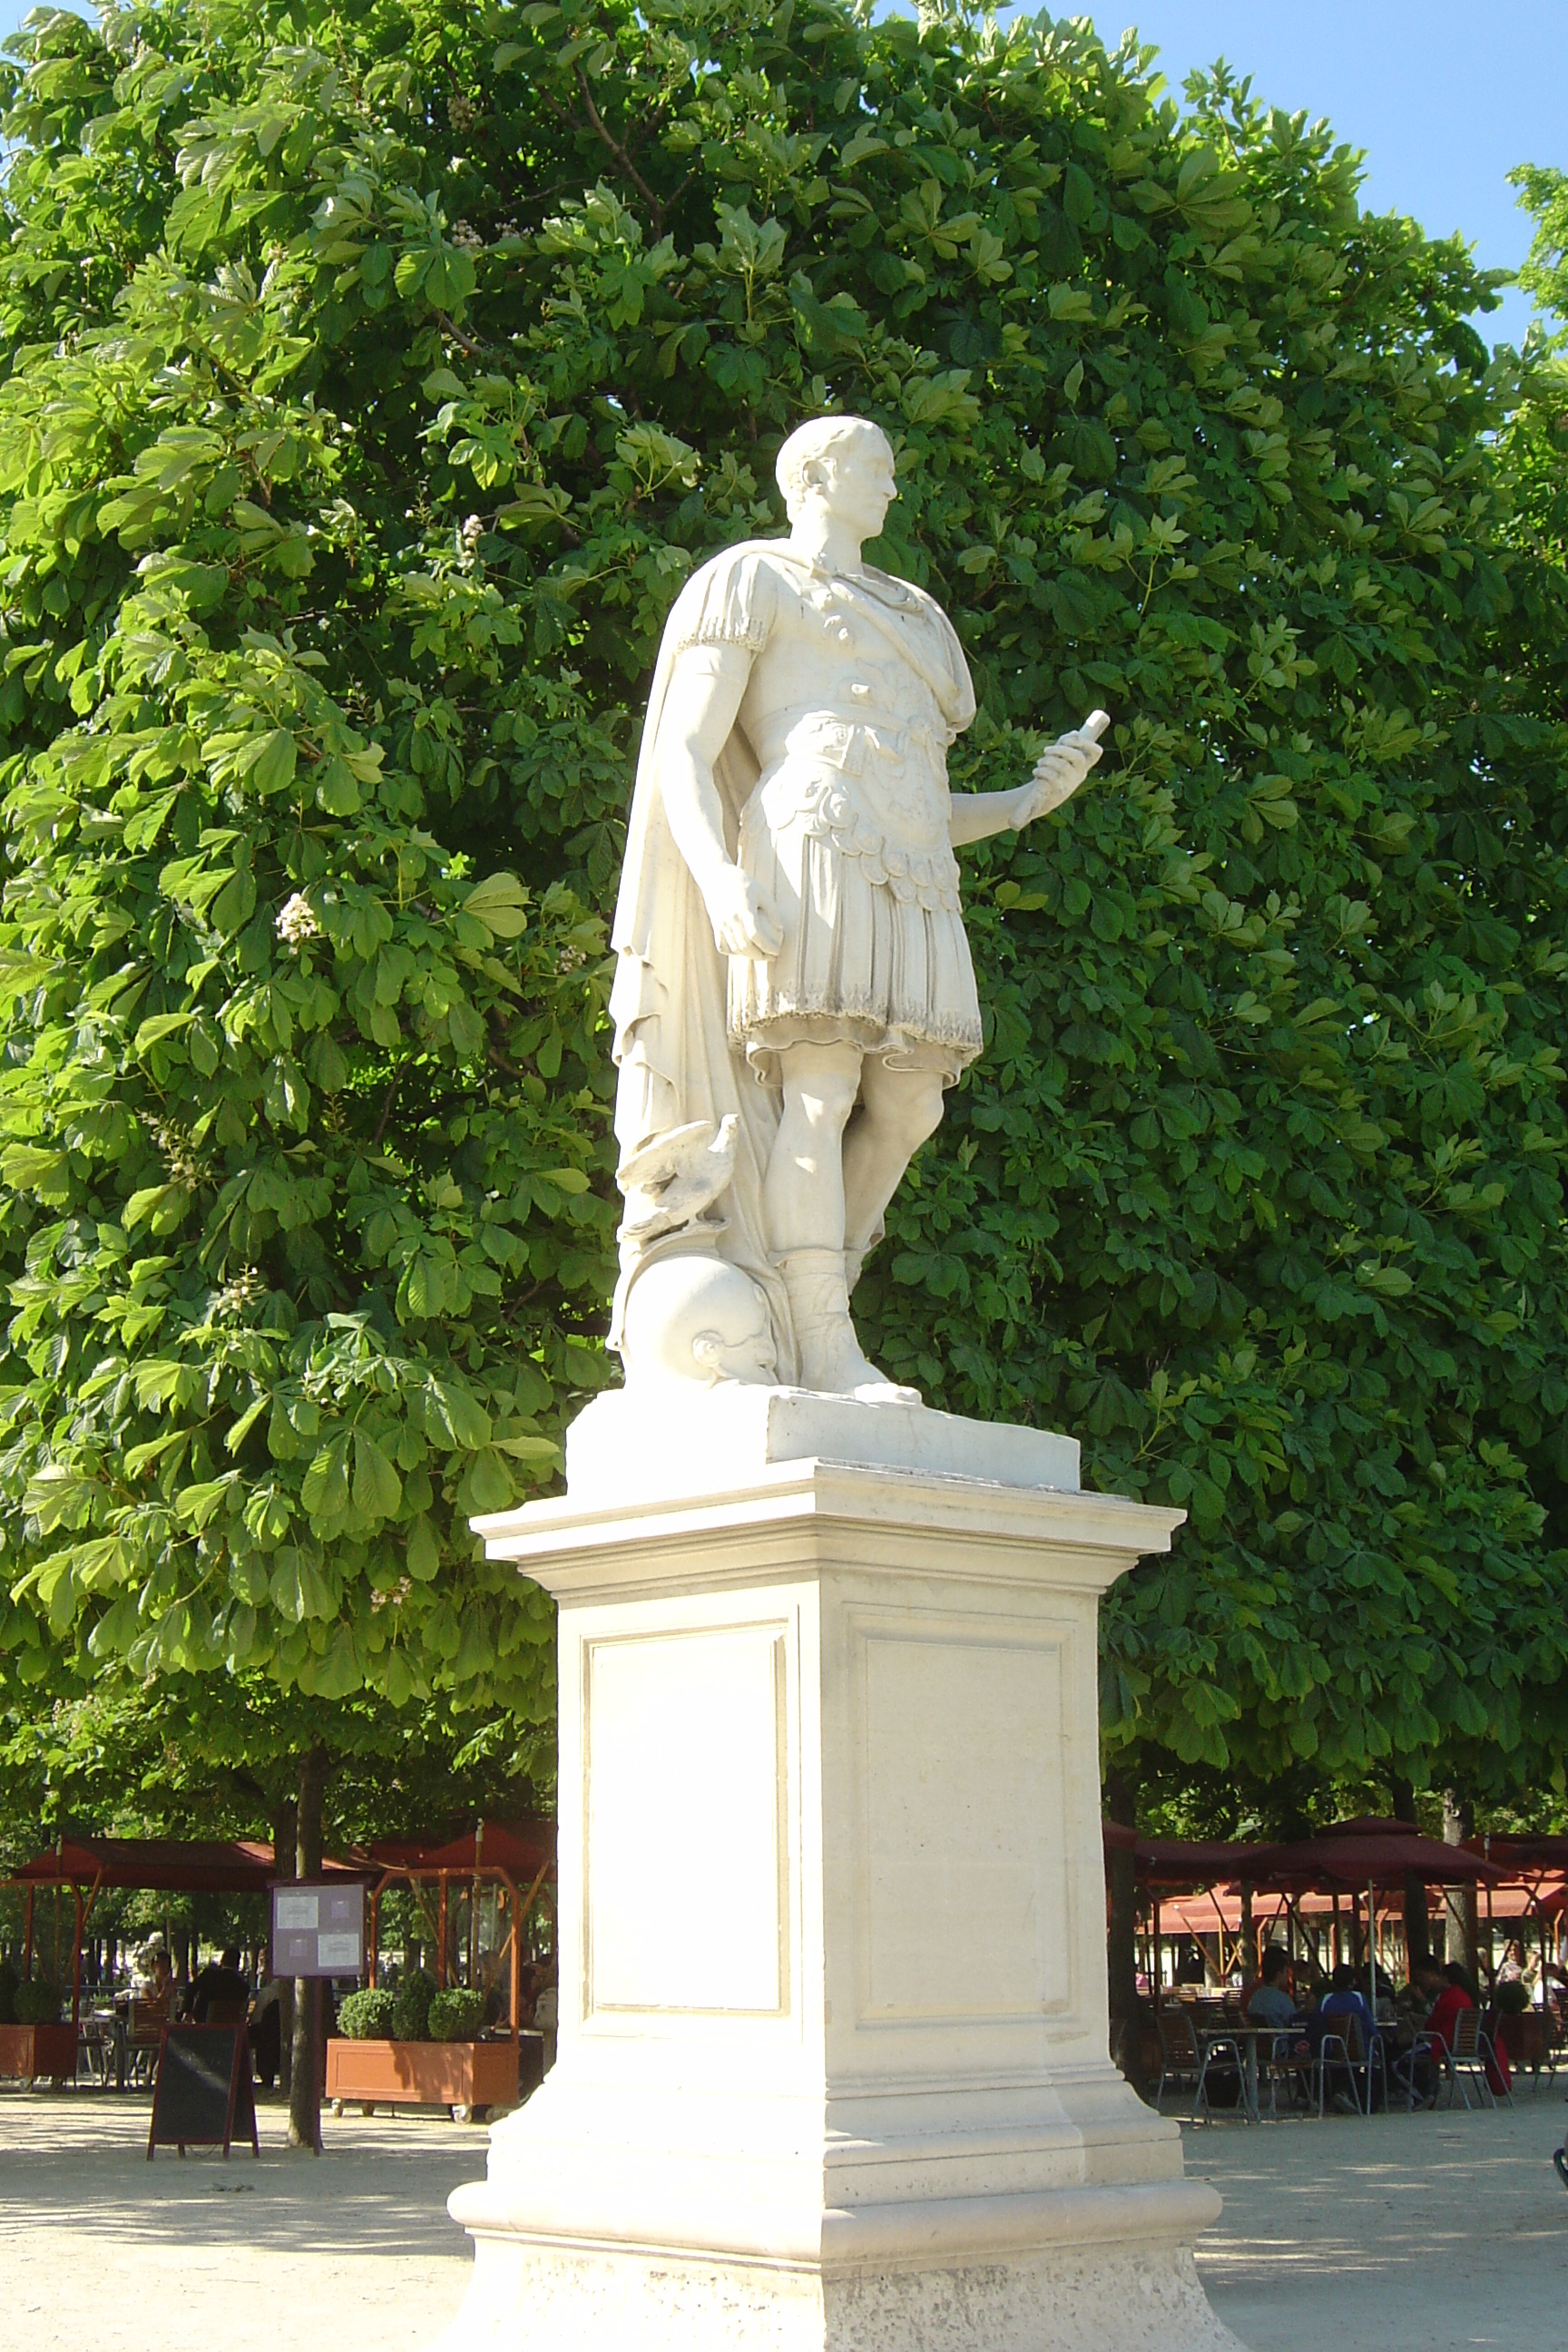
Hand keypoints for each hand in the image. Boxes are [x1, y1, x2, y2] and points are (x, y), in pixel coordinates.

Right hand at [702, 862, 783, 959]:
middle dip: (760, 956)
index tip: (777, 951)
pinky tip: (742, 951)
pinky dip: (732, 952)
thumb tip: (780, 928)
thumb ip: (772, 910)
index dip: (768, 947)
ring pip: (734, 948)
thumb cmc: (741, 881)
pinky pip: (722, 946)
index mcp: (744, 909)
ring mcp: (721, 923)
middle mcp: (731, 918)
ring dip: (748, 956)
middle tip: (771, 957)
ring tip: (760, 955)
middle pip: (745, 946)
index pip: (756, 935)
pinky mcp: (715, 925)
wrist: (714, 876)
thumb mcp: (761, 891)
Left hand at [1013, 709, 1109, 825]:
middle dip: (1060, 750)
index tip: (1074, 737)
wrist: (1040, 796)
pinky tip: (1036, 771)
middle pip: (1078, 757)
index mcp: (1082, 764)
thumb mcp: (1058, 755)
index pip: (1096, 753)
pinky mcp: (1060, 792)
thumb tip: (1075, 734)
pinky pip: (1052, 777)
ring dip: (1047, 760)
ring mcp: (1071, 784)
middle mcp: (1080, 774)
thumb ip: (1065, 742)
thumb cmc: (1051, 771)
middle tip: (1046, 749)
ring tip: (1040, 762)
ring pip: (1062, 766)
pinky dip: (1041, 771)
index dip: (1088, 743)